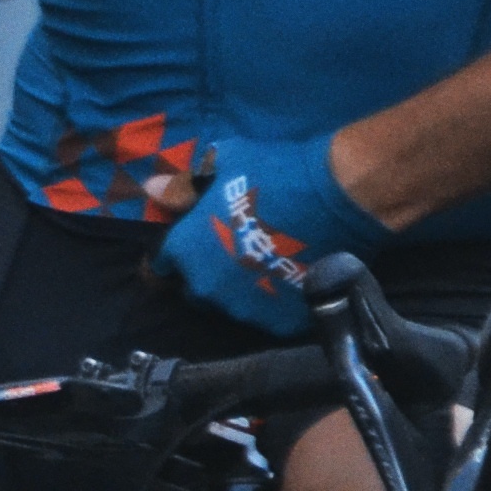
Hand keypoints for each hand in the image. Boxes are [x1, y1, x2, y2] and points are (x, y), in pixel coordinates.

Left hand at [151, 135, 389, 334]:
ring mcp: (245, 310)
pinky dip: (277, 305)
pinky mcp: (282, 324)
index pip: (158, 269)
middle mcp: (206, 287)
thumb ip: (183, 188)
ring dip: (242, 294)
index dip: (173, 260)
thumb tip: (151, 190)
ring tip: (268, 268)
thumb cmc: (274, 174)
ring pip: (233, 308)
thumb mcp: (221, 167)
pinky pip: (270, 319)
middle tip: (235, 256)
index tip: (189, 252)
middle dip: (207, 277)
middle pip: (195, 292)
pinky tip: (291, 283)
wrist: (339, 197)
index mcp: (183, 251)